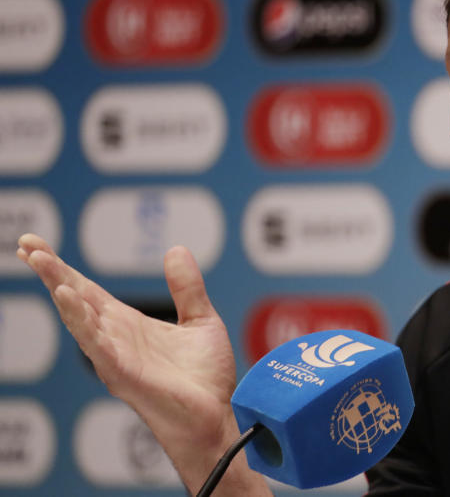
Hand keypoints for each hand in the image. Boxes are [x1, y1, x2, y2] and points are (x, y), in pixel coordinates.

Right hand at [18, 233, 268, 494]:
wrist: (216, 415)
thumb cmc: (204, 378)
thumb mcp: (200, 320)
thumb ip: (187, 288)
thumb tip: (175, 249)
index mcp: (127, 324)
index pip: (87, 290)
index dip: (63, 268)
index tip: (36, 245)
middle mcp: (114, 338)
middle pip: (75, 298)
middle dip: (50, 271)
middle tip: (26, 243)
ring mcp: (114, 355)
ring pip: (79, 318)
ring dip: (60, 289)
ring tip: (42, 261)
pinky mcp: (123, 372)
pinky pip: (97, 343)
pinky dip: (81, 319)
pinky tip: (67, 296)